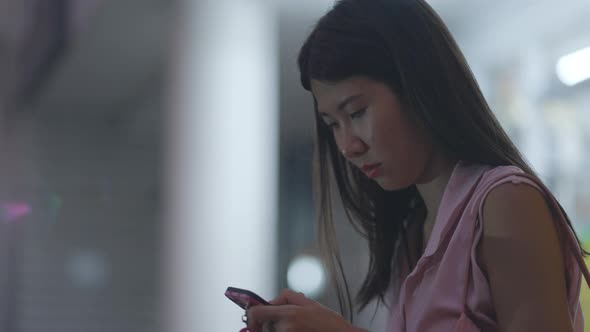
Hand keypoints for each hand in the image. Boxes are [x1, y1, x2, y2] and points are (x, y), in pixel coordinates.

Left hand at [246, 289, 361, 331]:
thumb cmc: (330, 323)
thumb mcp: (310, 303)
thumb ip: (287, 297)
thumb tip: (272, 300)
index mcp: (289, 314)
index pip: (256, 313)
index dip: (251, 315)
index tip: (253, 317)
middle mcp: (285, 329)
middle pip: (264, 326)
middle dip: (270, 323)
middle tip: (288, 322)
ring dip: (278, 330)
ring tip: (298, 328)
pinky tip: (299, 331)